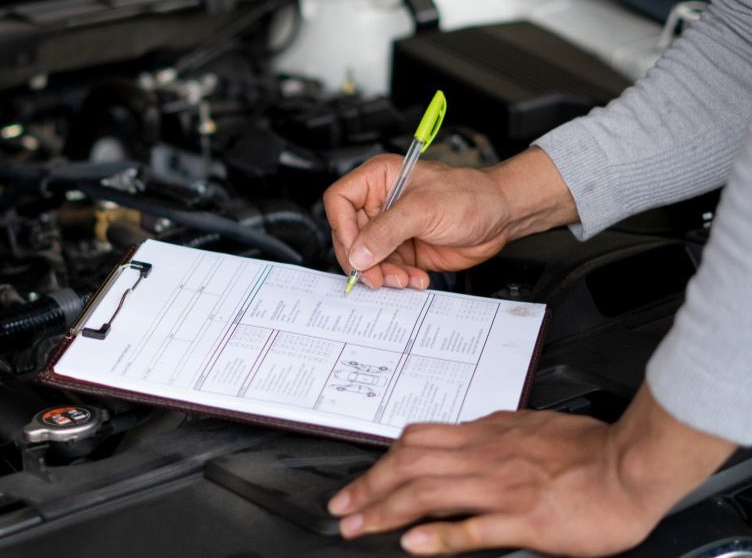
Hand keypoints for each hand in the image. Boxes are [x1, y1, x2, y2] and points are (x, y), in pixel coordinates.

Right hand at [323, 147, 577, 289]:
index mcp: (378, 179)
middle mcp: (379, 204)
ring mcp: (390, 229)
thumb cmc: (470, 195)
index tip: (356, 250)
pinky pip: (387, 270)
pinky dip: (398, 279)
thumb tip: (357, 253)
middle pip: (348, 236)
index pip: (339, 201)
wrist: (500, 217)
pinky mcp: (403, 251)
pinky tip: (416, 279)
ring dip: (382, 274)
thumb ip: (387, 231)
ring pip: (366, 258)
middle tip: (375, 277)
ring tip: (403, 280)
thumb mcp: (424, 209)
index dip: (342, 227)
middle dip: (362, 260)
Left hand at [327, 385, 734, 555]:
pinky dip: (439, 534)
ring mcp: (502, 487)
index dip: (382, 461)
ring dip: (387, 510)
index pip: (417, 441)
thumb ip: (491, 434)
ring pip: (429, 493)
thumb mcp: (526, 427)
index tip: (360, 480)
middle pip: (410, 466)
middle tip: (341, 508)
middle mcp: (485, 456)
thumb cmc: (586, 449)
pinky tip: (413, 543)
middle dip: (370, 487)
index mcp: (485, 435)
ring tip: (359, 527)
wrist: (629, 466)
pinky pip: (473, 526)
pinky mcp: (524, 519)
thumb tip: (462, 435)